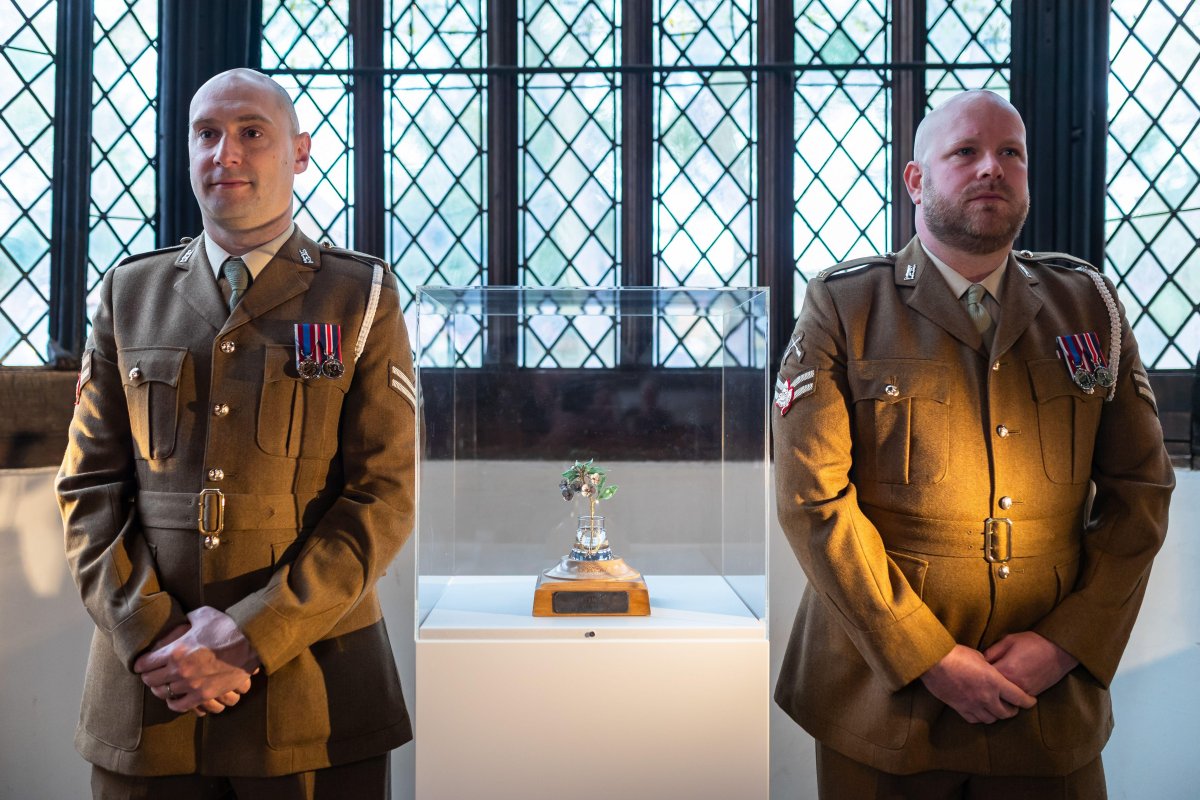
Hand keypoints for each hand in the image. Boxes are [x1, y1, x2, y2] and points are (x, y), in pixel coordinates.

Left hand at [134, 607, 260, 713]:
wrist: (251, 643)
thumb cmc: (227, 627)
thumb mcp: (203, 615)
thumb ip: (186, 620)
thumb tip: (180, 621)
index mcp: (175, 650)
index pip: (144, 663)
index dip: (140, 663)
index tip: (140, 663)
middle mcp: (179, 670)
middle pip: (150, 680)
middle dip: (148, 676)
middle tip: (150, 673)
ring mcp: (191, 685)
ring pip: (163, 693)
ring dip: (160, 689)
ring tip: (163, 685)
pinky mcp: (204, 695)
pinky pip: (180, 706)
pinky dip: (174, 702)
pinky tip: (175, 697)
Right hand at [920, 644, 1036, 723]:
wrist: (933, 661)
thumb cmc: (956, 654)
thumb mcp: (979, 656)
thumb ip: (990, 668)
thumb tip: (992, 670)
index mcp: (994, 682)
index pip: (1019, 697)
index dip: (1028, 702)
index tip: (1031, 701)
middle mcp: (986, 697)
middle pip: (1006, 713)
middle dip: (1012, 710)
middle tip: (1013, 706)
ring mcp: (973, 704)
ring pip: (991, 719)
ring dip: (996, 715)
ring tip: (996, 710)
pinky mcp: (959, 708)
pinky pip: (974, 719)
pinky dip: (980, 717)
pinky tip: (980, 711)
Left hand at [984, 631, 1077, 695]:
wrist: (1059, 650)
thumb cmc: (1032, 642)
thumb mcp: (1007, 641)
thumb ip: (991, 653)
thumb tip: (978, 662)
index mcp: (1005, 670)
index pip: (982, 679)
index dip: (975, 675)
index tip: (970, 672)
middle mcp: (1014, 684)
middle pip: (991, 693)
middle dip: (983, 688)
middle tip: (976, 683)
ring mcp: (1024, 692)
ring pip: (1003, 700)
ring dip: (996, 695)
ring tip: (989, 688)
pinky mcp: (1032, 695)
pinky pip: (1016, 701)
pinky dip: (1009, 698)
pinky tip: (1004, 690)